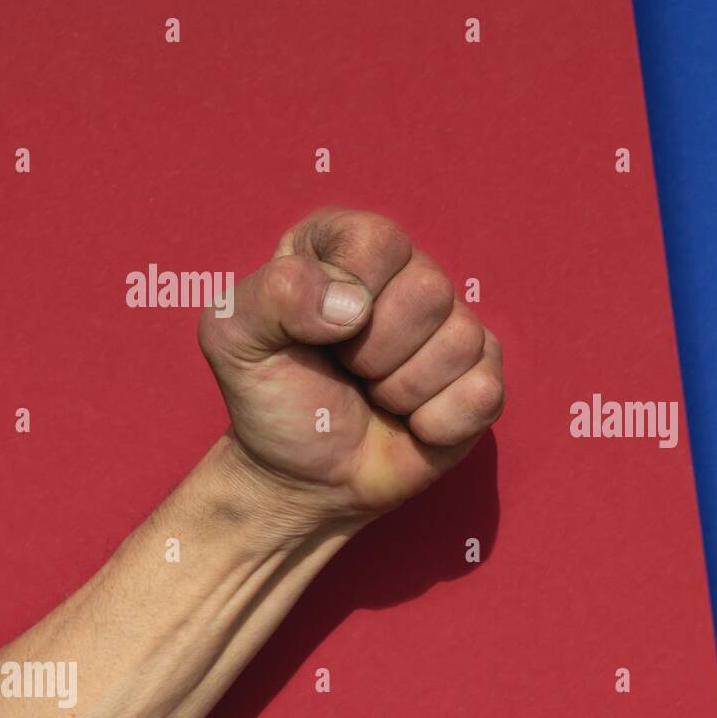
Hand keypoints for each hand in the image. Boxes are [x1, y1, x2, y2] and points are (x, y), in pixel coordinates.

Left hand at [198, 208, 503, 527]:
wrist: (301, 476)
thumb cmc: (272, 398)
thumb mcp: (233, 339)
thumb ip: (270, 295)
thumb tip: (355, 304)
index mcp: (349, 245)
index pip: (378, 241)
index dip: (347, 293)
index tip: (316, 333)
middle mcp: (409, 275)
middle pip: (428, 290)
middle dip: (374, 352)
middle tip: (348, 371)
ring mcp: (454, 328)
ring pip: (460, 342)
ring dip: (402, 391)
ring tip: (376, 396)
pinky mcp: (482, 379)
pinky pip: (484, 392)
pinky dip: (437, 423)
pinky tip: (411, 423)